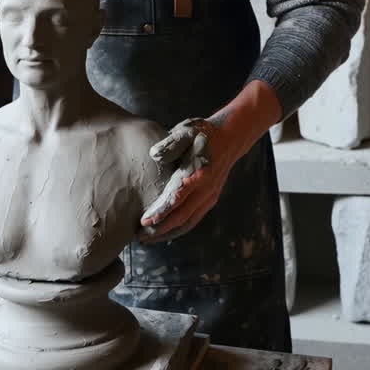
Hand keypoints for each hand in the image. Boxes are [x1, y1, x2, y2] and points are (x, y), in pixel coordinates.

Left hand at [140, 117, 231, 242]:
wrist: (230, 137)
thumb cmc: (203, 133)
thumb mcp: (186, 131)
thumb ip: (171, 143)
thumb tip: (154, 155)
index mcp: (198, 174)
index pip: (177, 198)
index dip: (160, 212)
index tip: (143, 222)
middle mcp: (205, 189)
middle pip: (181, 217)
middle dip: (160, 230)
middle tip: (139, 237)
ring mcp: (209, 196)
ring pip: (188, 222)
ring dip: (168, 233)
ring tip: (148, 238)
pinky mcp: (210, 199)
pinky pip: (194, 219)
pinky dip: (179, 228)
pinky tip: (166, 231)